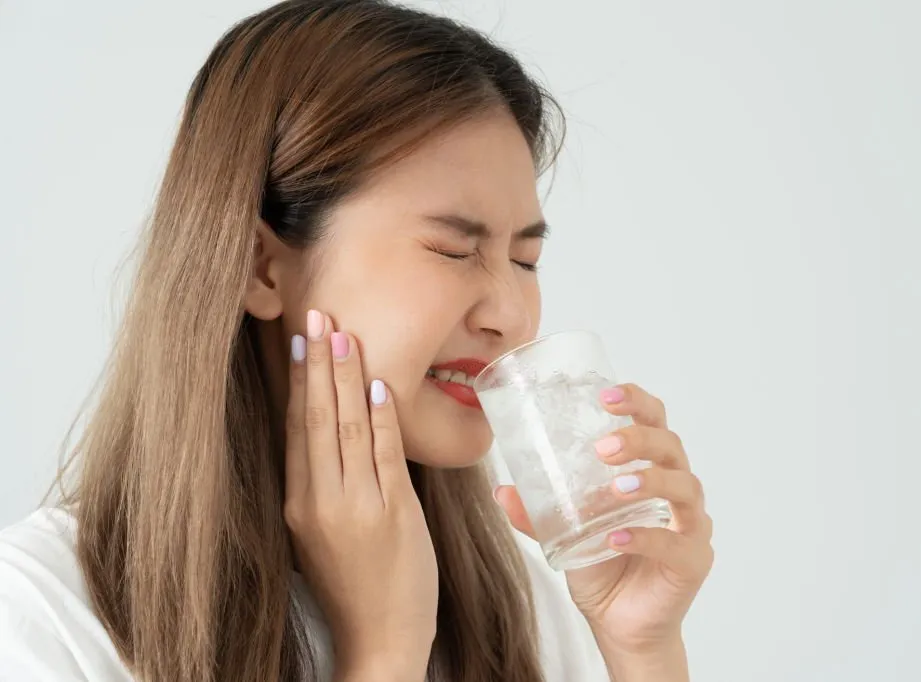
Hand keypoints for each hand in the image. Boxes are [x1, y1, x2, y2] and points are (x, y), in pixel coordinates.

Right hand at [284, 309, 437, 680]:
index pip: (295, 427)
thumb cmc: (355, 586)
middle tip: (316, 314)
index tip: (295, 339)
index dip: (296, 380)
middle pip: (316, 417)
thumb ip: (325, 484)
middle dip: (317, 362)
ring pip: (347, 426)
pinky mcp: (392, 514)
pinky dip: (382, 415)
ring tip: (343, 331)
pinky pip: (385, 454)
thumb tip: (334, 432)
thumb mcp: (322, 534)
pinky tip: (380, 382)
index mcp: (299, 504)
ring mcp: (355, 506)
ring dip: (346, 375)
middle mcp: (320, 501)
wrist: (379, 640)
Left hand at [495, 383, 712, 655]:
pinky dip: (645, 537)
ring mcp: (690, 524)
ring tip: (615, 488)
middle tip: (604, 448)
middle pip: (671, 446)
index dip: (637, 401)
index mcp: (650, 468)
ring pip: (685, 487)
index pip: (654, 421)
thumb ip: (537, 512)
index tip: (606, 394)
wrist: (619, 624)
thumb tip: (500, 491)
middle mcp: (677, 490)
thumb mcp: (563, 533)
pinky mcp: (692, 561)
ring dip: (649, 481)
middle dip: (639, 439)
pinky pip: (677, 543)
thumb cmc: (602, 565)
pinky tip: (616, 537)